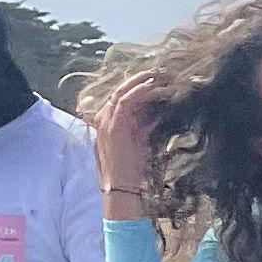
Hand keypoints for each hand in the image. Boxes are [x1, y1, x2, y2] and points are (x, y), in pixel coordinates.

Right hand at [92, 81, 162, 197]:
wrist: (122, 189)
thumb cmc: (132, 171)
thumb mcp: (139, 144)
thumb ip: (145, 127)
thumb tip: (159, 114)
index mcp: (105, 124)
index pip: (118, 97)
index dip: (135, 86)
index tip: (152, 79)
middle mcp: (102, 120)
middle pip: (118, 91)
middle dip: (138, 79)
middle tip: (157, 72)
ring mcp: (105, 122)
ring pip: (121, 92)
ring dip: (140, 81)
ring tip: (158, 74)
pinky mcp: (113, 127)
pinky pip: (125, 101)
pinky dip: (139, 91)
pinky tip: (153, 86)